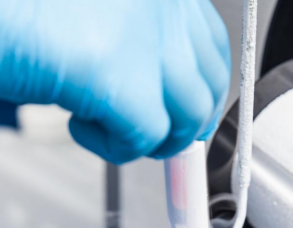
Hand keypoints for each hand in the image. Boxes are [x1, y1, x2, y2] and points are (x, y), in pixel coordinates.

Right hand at [0, 0, 231, 163]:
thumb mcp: (83, 5)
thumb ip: (126, 30)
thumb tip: (155, 82)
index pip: (210, 39)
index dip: (197, 82)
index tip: (180, 105)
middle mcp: (163, 1)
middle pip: (209, 80)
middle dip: (184, 117)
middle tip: (151, 132)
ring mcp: (147, 36)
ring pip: (187, 115)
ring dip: (151, 136)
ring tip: (108, 127)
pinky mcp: (119, 78)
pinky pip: (147, 140)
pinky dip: (118, 148)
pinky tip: (83, 127)